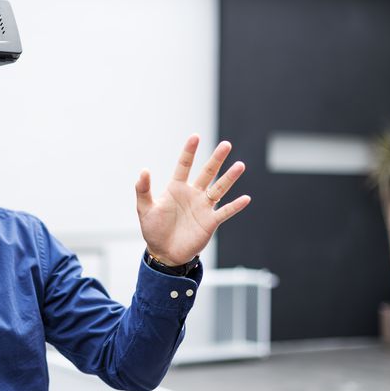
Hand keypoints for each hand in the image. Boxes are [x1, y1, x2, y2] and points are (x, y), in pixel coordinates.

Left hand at [135, 134, 250, 265]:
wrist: (164, 253)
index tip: (195, 137)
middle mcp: (192, 194)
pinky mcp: (210, 222)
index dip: (189, 152)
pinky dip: (235, 206)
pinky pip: (225, 212)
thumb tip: (144, 170)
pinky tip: (246, 198)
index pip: (184, 166)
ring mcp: (203, 207)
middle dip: (216, 159)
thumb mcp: (145, 209)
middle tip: (226, 144)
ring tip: (240, 165)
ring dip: (229, 178)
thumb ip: (143, 189)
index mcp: (176, 188)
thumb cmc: (153, 230)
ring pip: (219, 189)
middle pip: (207, 173)